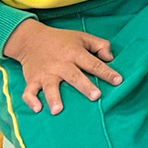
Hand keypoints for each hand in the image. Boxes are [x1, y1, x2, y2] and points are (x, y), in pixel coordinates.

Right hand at [4, 18, 120, 113]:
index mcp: (75, 54)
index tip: (118, 81)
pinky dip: (31, 100)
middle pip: (74, 77)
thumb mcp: (83, 37)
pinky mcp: (32, 80)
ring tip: (58, 110)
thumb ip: (100, 45)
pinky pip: (29, 92)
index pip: (94, 64)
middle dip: (85, 86)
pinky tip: (37, 109)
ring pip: (50, 87)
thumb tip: (111, 58)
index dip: (107, 72)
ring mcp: (45, 73)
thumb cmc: (62, 40)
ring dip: (54, 98)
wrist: (32, 39)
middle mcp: (61, 65)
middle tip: (95, 96)